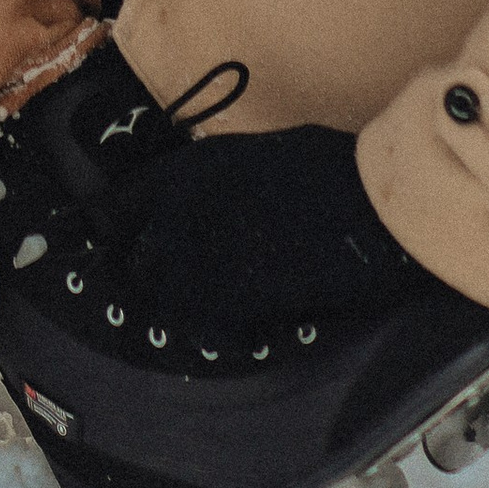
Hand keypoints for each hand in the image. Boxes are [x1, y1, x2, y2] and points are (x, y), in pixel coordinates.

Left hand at [108, 123, 428, 349]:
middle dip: (149, 273)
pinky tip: (240, 330)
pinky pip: (207, 327)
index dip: (118, 228)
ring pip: (165, 299)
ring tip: (206, 311)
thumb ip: (220, 180)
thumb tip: (211, 203)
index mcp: (189, 170)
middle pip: (136, 260)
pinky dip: (219, 332)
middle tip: (171, 285)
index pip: (120, 205)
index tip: (119, 242)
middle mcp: (182, 212)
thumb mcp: (258, 155)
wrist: (370, 205)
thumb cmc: (329, 166)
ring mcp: (203, 260)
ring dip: (180, 306)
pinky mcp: (233, 301)